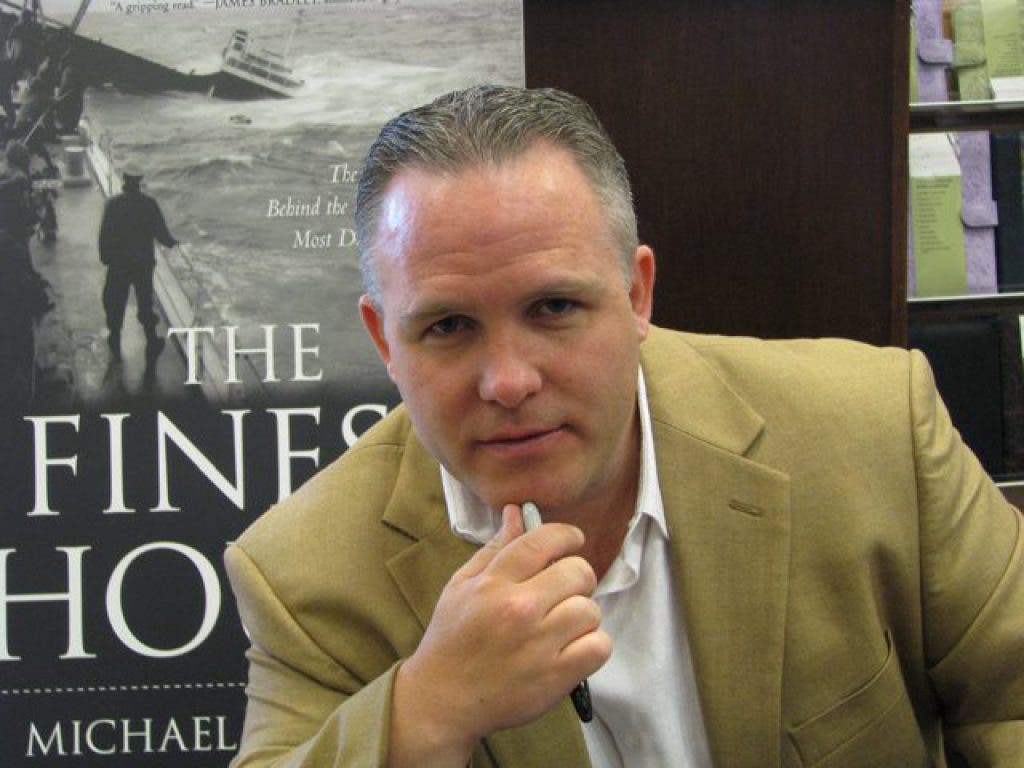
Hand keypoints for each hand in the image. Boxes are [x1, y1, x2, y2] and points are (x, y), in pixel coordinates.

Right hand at [388, 504, 610, 766]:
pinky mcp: (556, 676)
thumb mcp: (462, 585)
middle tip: (562, 591)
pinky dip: (592, 646)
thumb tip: (517, 512)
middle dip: (575, 577)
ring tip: (562, 625)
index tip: (571, 541)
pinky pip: (600, 646)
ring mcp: (540, 644)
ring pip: (591, 609)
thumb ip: (494, 548)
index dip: (566, 535)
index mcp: (494, 583)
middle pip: (578, 572)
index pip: (544, 540)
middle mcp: (518, 609)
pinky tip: (571, 648)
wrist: (443, 699)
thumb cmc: (452, 639)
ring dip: (582, 615)